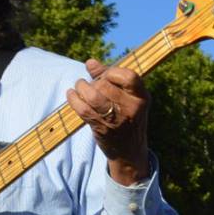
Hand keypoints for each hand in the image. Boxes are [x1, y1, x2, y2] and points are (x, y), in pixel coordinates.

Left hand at [68, 58, 152, 184]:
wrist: (129, 151)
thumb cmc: (127, 118)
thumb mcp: (127, 98)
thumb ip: (109, 78)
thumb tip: (90, 63)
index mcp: (142, 97)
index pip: (129, 76)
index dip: (113, 72)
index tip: (106, 76)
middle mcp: (132, 108)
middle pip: (106, 85)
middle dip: (94, 82)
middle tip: (91, 85)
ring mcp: (116, 119)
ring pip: (93, 95)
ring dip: (82, 87)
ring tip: (79, 86)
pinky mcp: (102, 128)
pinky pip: (83, 109)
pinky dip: (74, 99)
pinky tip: (71, 94)